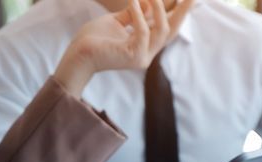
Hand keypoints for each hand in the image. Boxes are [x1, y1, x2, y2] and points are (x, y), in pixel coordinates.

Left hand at [53, 0, 194, 95]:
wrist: (77, 55)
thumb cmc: (93, 40)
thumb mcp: (116, 21)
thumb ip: (133, 14)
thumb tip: (146, 1)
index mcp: (145, 44)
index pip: (166, 26)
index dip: (178, 11)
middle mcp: (147, 53)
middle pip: (172, 30)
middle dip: (184, 11)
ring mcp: (142, 57)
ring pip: (162, 31)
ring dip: (160, 9)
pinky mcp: (133, 57)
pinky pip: (143, 32)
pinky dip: (139, 15)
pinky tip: (133, 1)